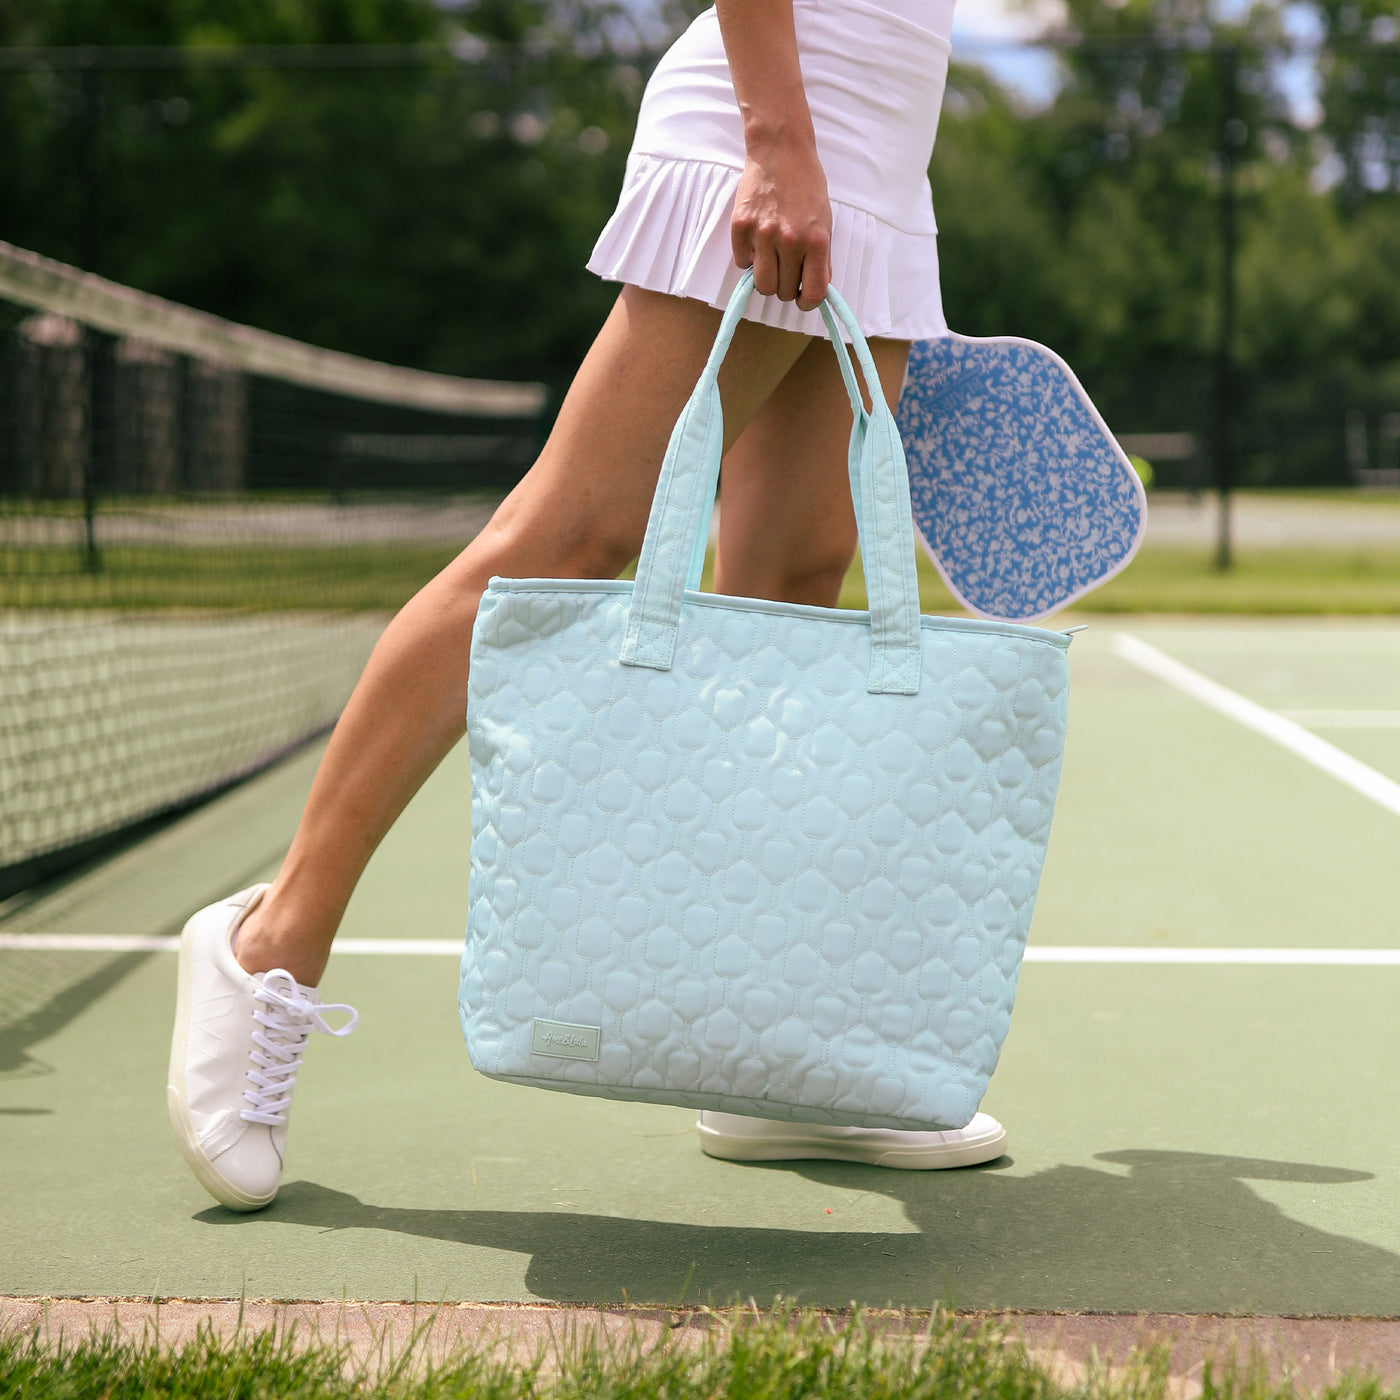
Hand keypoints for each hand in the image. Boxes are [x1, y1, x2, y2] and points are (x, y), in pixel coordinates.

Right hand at [730, 137, 831, 311]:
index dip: (807, 301)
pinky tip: (756, 239)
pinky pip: (741, 262)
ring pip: (761, 284)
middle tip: (787, 269)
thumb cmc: (807, 184)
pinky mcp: (740, 226)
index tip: (803, 296)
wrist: (780, 149)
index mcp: (816, 241)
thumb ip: (820, 256)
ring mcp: (762, 234)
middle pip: (783, 292)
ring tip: (770, 260)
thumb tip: (816, 287)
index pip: (813, 294)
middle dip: (786, 286)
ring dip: (766, 278)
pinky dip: (748, 257)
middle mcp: (789, 241)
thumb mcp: (825, 220)